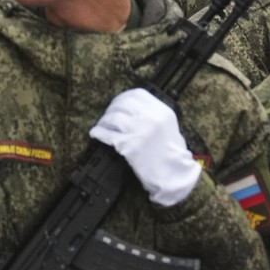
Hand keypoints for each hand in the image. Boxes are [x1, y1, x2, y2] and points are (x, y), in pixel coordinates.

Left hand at [89, 88, 200, 206]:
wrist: (174, 174)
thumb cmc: (171, 152)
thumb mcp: (168, 125)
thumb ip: (151, 114)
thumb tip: (128, 106)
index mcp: (162, 111)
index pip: (137, 94)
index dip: (123, 97)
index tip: (118, 102)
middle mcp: (150, 118)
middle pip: (122, 104)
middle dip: (112, 108)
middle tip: (108, 115)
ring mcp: (138, 131)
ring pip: (113, 118)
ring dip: (104, 121)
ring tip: (102, 124)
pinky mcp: (128, 145)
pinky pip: (106, 134)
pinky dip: (98, 132)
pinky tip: (95, 133)